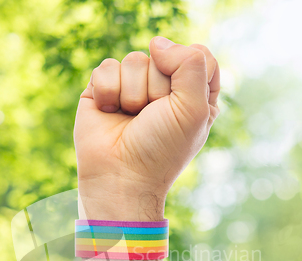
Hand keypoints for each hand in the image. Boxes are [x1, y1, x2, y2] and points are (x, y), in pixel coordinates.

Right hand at [74, 36, 219, 220]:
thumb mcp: (194, 109)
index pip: (198, 55)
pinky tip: (109, 113)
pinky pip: (106, 67)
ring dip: (132, 94)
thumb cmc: (161, 150)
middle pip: (164, 55)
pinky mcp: (103, 90)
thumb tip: (157, 42)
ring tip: (130, 119)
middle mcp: (162, 90)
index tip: (181, 101)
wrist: (120, 176)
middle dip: (157, 89)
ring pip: (134, 60)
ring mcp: (131, 88)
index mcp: (192, 95)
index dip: (188, 71)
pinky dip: (108, 93)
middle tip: (151, 118)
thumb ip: (192, 63)